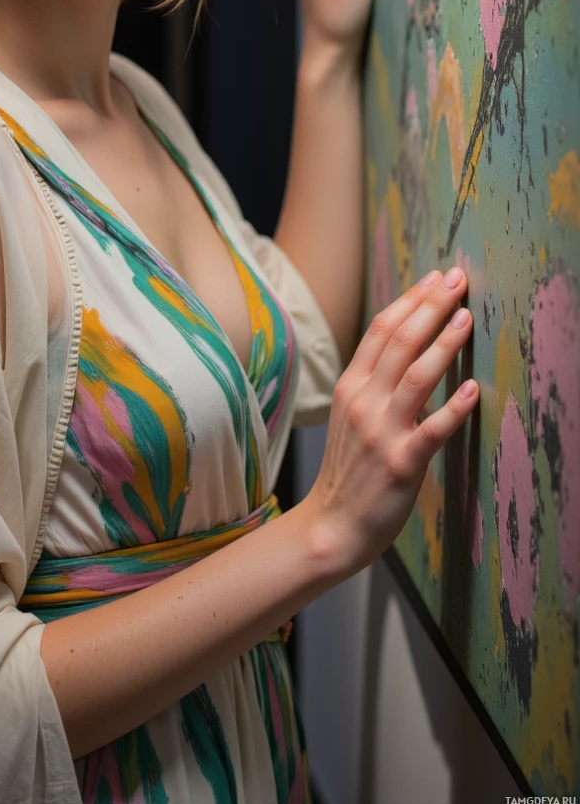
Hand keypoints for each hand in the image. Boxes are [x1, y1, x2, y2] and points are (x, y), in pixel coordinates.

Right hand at [304, 267, 478, 576]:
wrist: (331, 525)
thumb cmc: (349, 471)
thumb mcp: (352, 416)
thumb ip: (375, 383)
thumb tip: (410, 349)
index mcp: (351, 386)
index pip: (381, 330)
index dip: (411, 300)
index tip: (436, 277)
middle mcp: (364, 402)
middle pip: (399, 341)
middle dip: (430, 306)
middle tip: (457, 280)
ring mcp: (381, 431)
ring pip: (415, 376)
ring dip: (443, 344)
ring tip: (466, 318)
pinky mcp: (401, 462)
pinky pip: (432, 430)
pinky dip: (453, 408)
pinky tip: (472, 390)